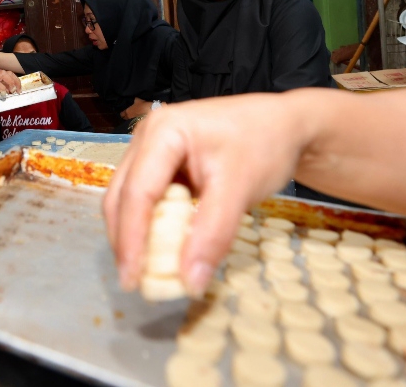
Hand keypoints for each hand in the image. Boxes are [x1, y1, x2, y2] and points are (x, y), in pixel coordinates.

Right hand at [0, 71, 21, 106]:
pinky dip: (3, 90)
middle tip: (18, 90)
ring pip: (4, 75)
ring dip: (11, 83)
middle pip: (7, 72)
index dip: (12, 80)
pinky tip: (3, 96)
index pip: (4, 74)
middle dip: (15, 80)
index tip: (15, 88)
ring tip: (12, 92)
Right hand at [103, 93, 310, 296]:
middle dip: (125, 241)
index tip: (132, 279)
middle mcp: (148, 136)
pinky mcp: (160, 163)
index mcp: (163, 132)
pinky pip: (144, 198)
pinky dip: (149, 226)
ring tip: (144, 271)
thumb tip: (191, 282)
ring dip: (133, 235)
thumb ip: (214, 234)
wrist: (284, 124)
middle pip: (121, 195)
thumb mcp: (240, 188)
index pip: (137, 192)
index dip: (131, 240)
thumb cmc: (264, 144)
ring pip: (127, 199)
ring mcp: (151, 148)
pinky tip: (160, 249)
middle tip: (133, 282)